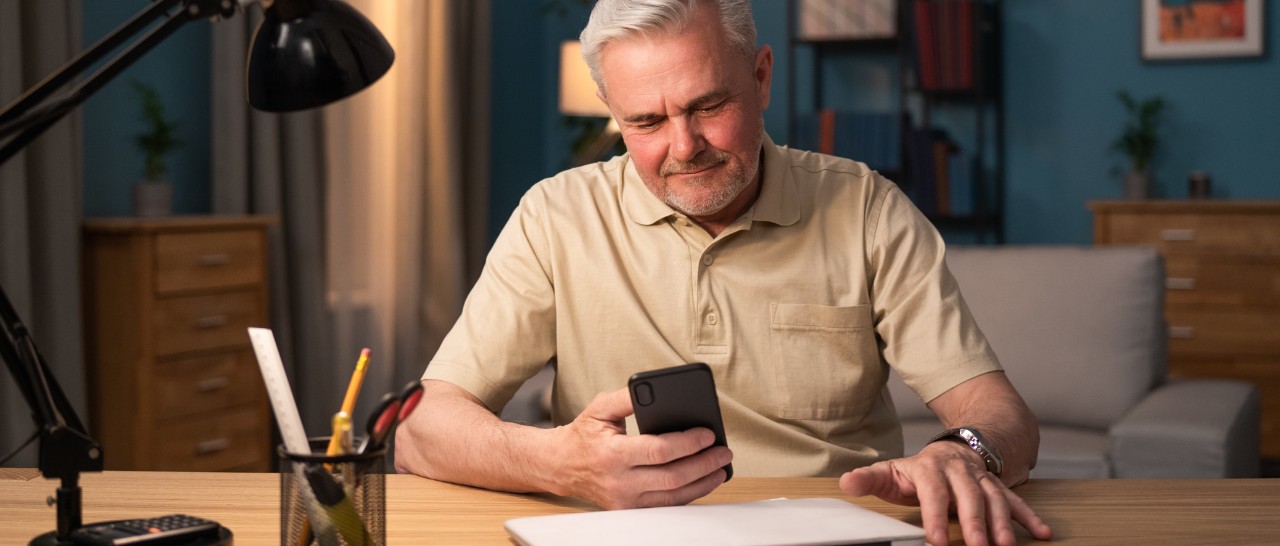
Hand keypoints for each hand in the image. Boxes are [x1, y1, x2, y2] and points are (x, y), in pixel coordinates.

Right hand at [549, 387, 731, 509]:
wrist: (561, 465)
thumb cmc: (584, 434)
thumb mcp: (600, 407)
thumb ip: (628, 398)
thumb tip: (657, 390)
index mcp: (612, 454)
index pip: (659, 451)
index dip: (688, 443)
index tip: (708, 434)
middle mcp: (619, 481)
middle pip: (672, 477)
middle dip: (704, 464)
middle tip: (723, 452)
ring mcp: (625, 500)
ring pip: (673, 497)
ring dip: (702, 483)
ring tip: (720, 468)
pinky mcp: (629, 509)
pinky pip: (665, 506)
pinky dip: (688, 494)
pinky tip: (702, 481)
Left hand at [838, 442, 1051, 545]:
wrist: (952, 449)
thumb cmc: (917, 471)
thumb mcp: (890, 473)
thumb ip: (869, 479)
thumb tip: (847, 483)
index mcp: (930, 468)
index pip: (933, 491)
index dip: (934, 515)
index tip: (934, 540)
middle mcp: (959, 471)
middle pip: (969, 496)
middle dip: (974, 523)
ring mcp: (981, 478)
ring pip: (995, 499)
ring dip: (1003, 523)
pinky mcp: (998, 486)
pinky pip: (1015, 501)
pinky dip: (1030, 517)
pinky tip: (1042, 534)